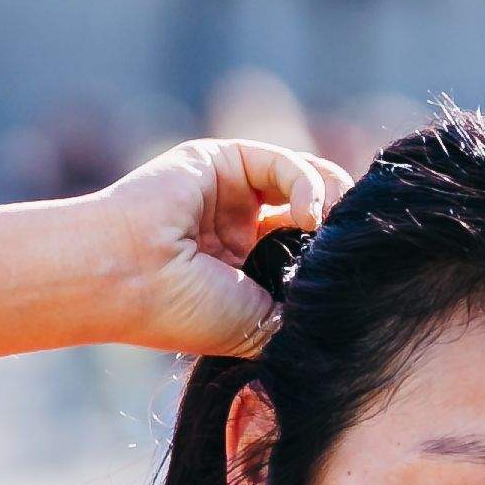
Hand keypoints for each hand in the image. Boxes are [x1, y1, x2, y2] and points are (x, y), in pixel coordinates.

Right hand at [78, 140, 349, 357]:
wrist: (127, 278)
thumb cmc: (184, 312)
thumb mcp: (261, 325)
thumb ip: (303, 304)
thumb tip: (353, 290)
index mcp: (245, 273)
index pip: (310, 253)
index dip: (338, 258)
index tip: (357, 273)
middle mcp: (239, 231)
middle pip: (314, 215)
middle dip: (341, 228)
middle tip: (355, 248)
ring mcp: (230, 194)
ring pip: (305, 184)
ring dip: (332, 202)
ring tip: (333, 228)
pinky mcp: (221, 160)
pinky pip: (283, 163)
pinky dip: (307, 185)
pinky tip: (306, 215)